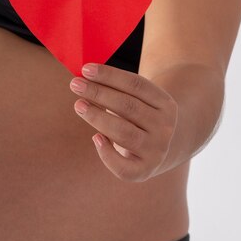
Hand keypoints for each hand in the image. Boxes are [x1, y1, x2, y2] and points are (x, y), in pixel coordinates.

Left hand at [69, 63, 177, 182]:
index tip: (86, 69)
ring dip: (97, 117)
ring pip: (123, 132)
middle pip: (128, 106)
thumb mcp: (137, 100)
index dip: (109, 75)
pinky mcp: (145, 170)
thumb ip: (117, 88)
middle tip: (75, 84)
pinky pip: (123, 166)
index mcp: (166, 104)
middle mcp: (165, 127)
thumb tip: (85, 76)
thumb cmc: (138, 117)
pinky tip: (95, 138)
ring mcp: (156, 150)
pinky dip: (106, 153)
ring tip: (79, 105)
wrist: (159, 148)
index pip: (136, 84)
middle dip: (98, 93)